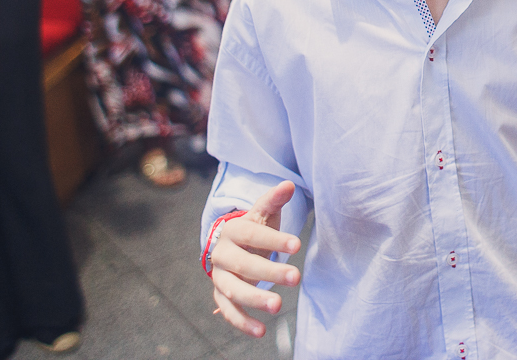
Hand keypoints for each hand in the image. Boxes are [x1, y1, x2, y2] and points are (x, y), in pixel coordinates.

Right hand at [210, 181, 302, 337]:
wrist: (231, 244)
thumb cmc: (254, 228)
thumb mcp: (264, 212)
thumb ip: (274, 200)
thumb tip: (289, 185)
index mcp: (233, 230)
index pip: (253, 234)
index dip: (274, 240)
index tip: (296, 245)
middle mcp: (222, 253)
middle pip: (244, 264)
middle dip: (270, 272)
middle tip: (296, 277)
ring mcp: (219, 276)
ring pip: (233, 290)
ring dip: (254, 299)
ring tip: (278, 306)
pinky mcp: (220, 295)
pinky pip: (228, 310)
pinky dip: (242, 322)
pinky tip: (261, 331)